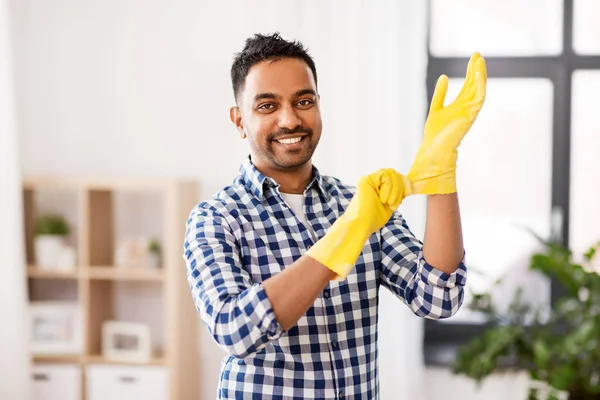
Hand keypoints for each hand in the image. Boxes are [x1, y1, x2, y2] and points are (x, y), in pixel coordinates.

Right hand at [343, 168, 407, 234]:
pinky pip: (385, 175)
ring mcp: (370, 179)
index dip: (406, 183)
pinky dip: (388, 188)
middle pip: (395, 174)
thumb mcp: (392, 204)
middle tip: (394, 203)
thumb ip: (399, 194)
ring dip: (395, 190)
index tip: (408, 193)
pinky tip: (382, 199)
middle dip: (401, 187)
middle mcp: (374, 181)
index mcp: (380, 187)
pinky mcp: (366, 179)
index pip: (397, 178)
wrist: (362, 224)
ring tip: (389, 203)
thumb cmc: (374, 219)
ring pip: (392, 172)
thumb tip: (410, 186)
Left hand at [407, 52, 486, 194]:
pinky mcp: (469, 115)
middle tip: (477, 53)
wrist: (434, 151)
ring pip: (478, 89)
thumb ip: (440, 94)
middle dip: (476, 69)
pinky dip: (480, 86)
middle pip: (475, 85)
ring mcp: (469, 111)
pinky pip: (479, 98)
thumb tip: (444, 76)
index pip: (469, 85)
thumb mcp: (436, 108)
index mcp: (460, 106)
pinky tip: (479, 73)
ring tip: (479, 60)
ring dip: (480, 75)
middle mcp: (467, 108)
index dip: (471, 71)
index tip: (474, 57)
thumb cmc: (434, 135)